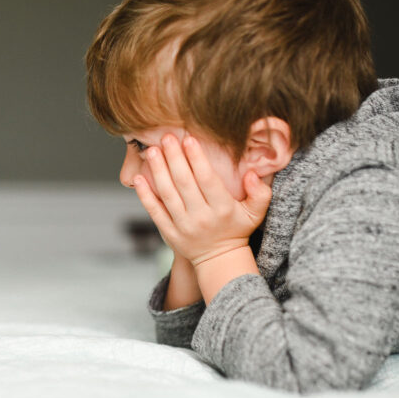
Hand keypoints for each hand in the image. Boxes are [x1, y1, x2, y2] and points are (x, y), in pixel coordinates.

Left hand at [133, 134, 271, 265]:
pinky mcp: (169, 233)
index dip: (197, 159)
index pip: (207, 180)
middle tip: (166, 137)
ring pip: (168, 194)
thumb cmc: (237, 229)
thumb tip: (252, 174)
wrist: (219, 260)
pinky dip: (145, 195)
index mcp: (223, 209)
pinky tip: (138, 179)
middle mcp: (202, 217)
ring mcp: (183, 226)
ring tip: (152, 151)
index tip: (188, 139)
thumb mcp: (256, 213)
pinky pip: (155, 212)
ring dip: (158, 171)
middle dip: (174, 158)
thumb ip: (260, 192)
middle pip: (184, 183)